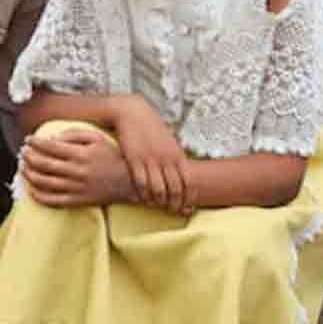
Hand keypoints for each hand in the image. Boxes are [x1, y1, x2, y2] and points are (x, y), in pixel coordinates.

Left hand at [21, 130, 133, 207]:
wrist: (129, 181)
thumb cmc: (113, 157)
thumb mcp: (97, 138)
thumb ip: (75, 134)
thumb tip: (53, 138)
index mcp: (80, 154)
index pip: (50, 147)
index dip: (35, 143)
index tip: (28, 140)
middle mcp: (76, 171)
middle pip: (43, 164)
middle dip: (29, 157)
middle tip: (23, 153)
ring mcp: (76, 188)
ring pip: (44, 182)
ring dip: (29, 174)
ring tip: (24, 168)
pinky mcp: (78, 201)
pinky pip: (53, 201)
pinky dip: (39, 196)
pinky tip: (32, 189)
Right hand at [112, 96, 192, 213]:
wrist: (133, 113)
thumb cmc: (153, 129)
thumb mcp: (170, 143)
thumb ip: (177, 159)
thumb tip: (183, 176)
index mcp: (178, 155)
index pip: (189, 183)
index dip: (189, 198)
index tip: (187, 207)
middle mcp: (166, 159)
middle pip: (175, 190)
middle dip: (174, 205)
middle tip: (171, 211)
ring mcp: (150, 160)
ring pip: (158, 190)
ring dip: (158, 202)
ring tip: (156, 205)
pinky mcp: (135, 160)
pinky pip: (141, 183)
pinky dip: (143, 195)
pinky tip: (143, 198)